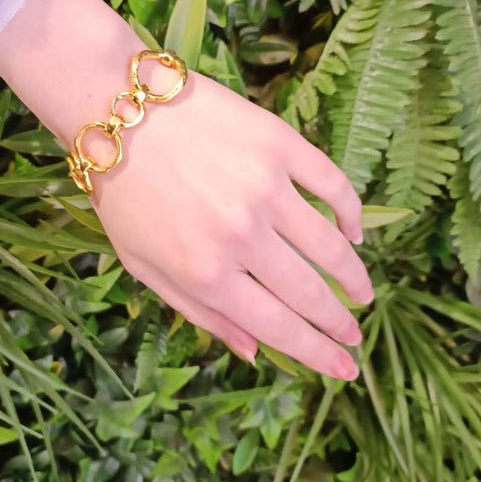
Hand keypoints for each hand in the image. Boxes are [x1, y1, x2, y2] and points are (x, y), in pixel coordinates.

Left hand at [91, 69, 372, 379]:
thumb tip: (251, 353)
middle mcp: (240, 236)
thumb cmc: (124, 195)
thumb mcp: (144, 267)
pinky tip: (354, 231)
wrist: (116, 112)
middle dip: (339, 323)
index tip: (342, 369)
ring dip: (354, 275)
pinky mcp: (279, 145)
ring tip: (364, 292)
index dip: (315, 353)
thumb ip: (200, 312)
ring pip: (330, 245)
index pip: (277, 327)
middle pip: (309, 293)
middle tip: (355, 337)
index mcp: (204, 273)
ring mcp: (265, 187)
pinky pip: (333, 185)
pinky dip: (351, 213)